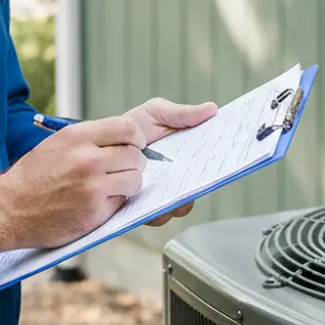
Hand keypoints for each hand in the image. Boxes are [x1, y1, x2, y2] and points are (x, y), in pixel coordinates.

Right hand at [0, 116, 148, 249]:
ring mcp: (93, 187)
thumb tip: (125, 141)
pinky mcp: (95, 212)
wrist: (8, 209)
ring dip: (128, 185)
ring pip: (135, 180)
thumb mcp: (57, 144)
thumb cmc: (33, 177)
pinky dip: (114, 203)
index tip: (134, 146)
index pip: (127, 128)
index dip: (136, 139)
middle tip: (123, 171)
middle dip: (133, 164)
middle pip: (136, 155)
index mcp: (77, 137)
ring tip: (111, 188)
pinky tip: (96, 203)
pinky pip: (122, 202)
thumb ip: (89, 140)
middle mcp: (87, 159)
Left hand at [124, 98, 216, 226]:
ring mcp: (161, 194)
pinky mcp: (143, 209)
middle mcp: (176, 178)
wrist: (97, 148)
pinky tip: (155, 200)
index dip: (220, 160)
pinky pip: (158, 215)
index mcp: (184, 156)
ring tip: (176, 190)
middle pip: (199, 186)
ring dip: (182, 199)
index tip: (227, 154)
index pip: (209, 162)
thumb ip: (180, 114)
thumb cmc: (127, 130)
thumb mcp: (154, 114)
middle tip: (203, 174)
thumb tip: (211, 109)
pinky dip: (160, 210)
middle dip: (204, 181)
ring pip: (181, 204)